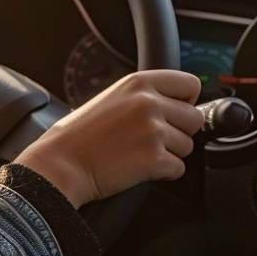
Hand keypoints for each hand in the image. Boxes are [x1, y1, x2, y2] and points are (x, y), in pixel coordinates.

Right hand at [13, 70, 203, 208]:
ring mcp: (153, 130)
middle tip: (152, 139)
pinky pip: (179, 169)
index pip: (191, 84)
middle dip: (180, 132)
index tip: (174, 113)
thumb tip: (179, 104)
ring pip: (188, 146)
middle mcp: (149, 102)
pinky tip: (139, 168)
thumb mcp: (113, 97)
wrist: (62, 163)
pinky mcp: (154, 159)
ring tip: (139, 153)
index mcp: (139, 82)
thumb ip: (145, 95)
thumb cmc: (80, 135)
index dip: (186, 102)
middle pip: (195, 118)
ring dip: (170, 154)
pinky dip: (164, 173)